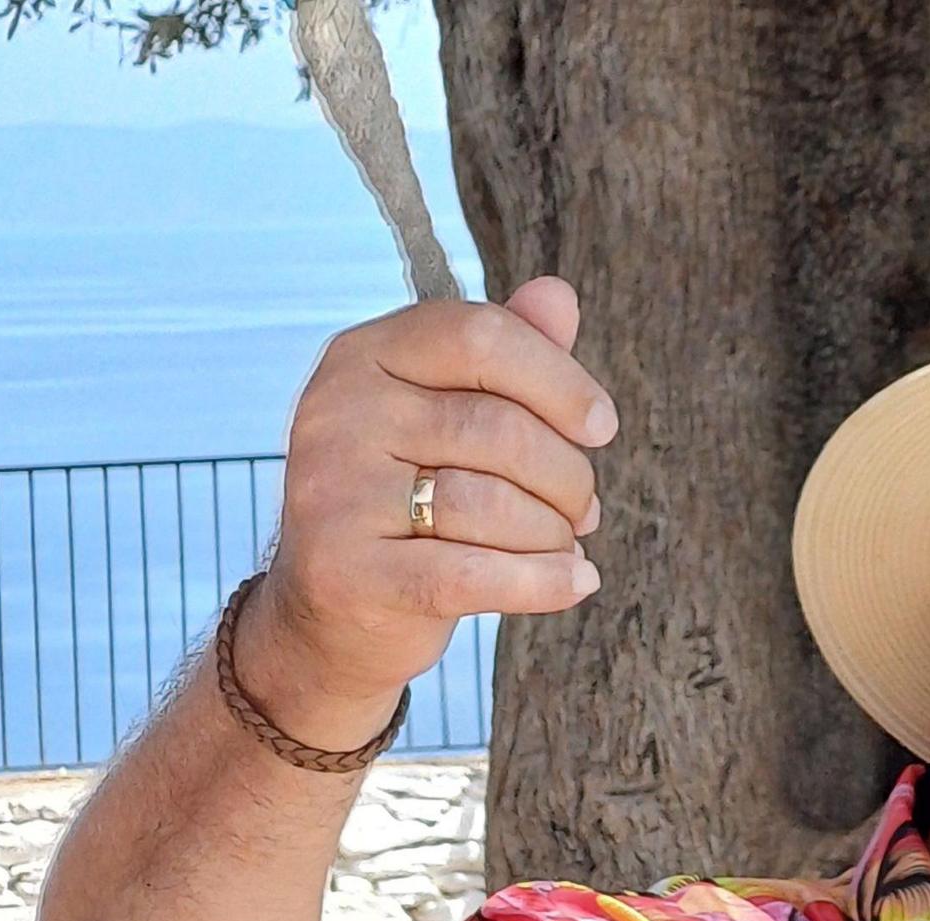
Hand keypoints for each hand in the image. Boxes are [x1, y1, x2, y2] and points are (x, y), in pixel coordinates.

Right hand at [241, 277, 615, 740]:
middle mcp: (338, 413)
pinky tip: (576, 582)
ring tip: (564, 546)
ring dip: (554, 534)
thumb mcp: (449, 418)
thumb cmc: (407, 504)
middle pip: (499, 428)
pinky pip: (475, 574)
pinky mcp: (347, 572)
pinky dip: (543, 582)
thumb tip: (559, 296)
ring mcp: (334, 493)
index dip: (559, 380)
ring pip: (493, 504)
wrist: (329, 614)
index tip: (599, 427)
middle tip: (583, 509)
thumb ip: (503, 356)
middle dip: (566, 475)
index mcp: (364, 355)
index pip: (481, 336)